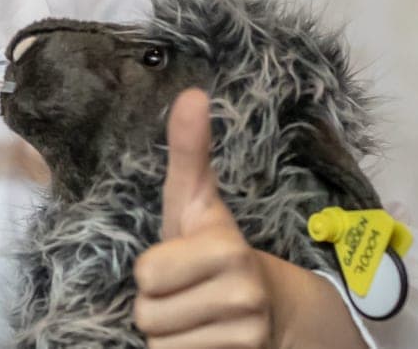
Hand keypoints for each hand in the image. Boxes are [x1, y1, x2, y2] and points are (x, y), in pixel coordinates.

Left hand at [133, 88, 273, 347]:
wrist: (271, 312)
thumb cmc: (214, 252)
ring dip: (169, 334)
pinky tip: (203, 341)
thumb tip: (192, 93)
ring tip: (195, 317)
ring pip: (159, 343)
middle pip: (148, 314)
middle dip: (158, 306)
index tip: (179, 262)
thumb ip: (189, 153)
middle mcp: (244, 295)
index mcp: (228, 249)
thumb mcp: (196, 203)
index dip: (152, 271)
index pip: (146, 274)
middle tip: (186, 294)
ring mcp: (247, 337)